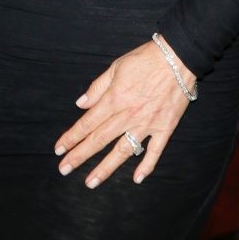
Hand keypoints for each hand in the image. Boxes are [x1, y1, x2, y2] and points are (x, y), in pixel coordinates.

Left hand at [54, 38, 196, 186]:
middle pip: (100, 139)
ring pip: (123, 151)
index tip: (59, 148)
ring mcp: (147, 123)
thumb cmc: (146, 59)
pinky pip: (155, 151)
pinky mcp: (165, 127)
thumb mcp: (117, 66)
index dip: (72, 136)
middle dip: (80, 155)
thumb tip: (80, 104)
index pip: (88, 122)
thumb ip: (98, 87)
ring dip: (106, 168)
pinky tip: (137, 179)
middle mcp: (128, 114)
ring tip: (91, 182)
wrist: (178, 57)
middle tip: (64, 169)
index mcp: (115, 98)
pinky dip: (146, 166)